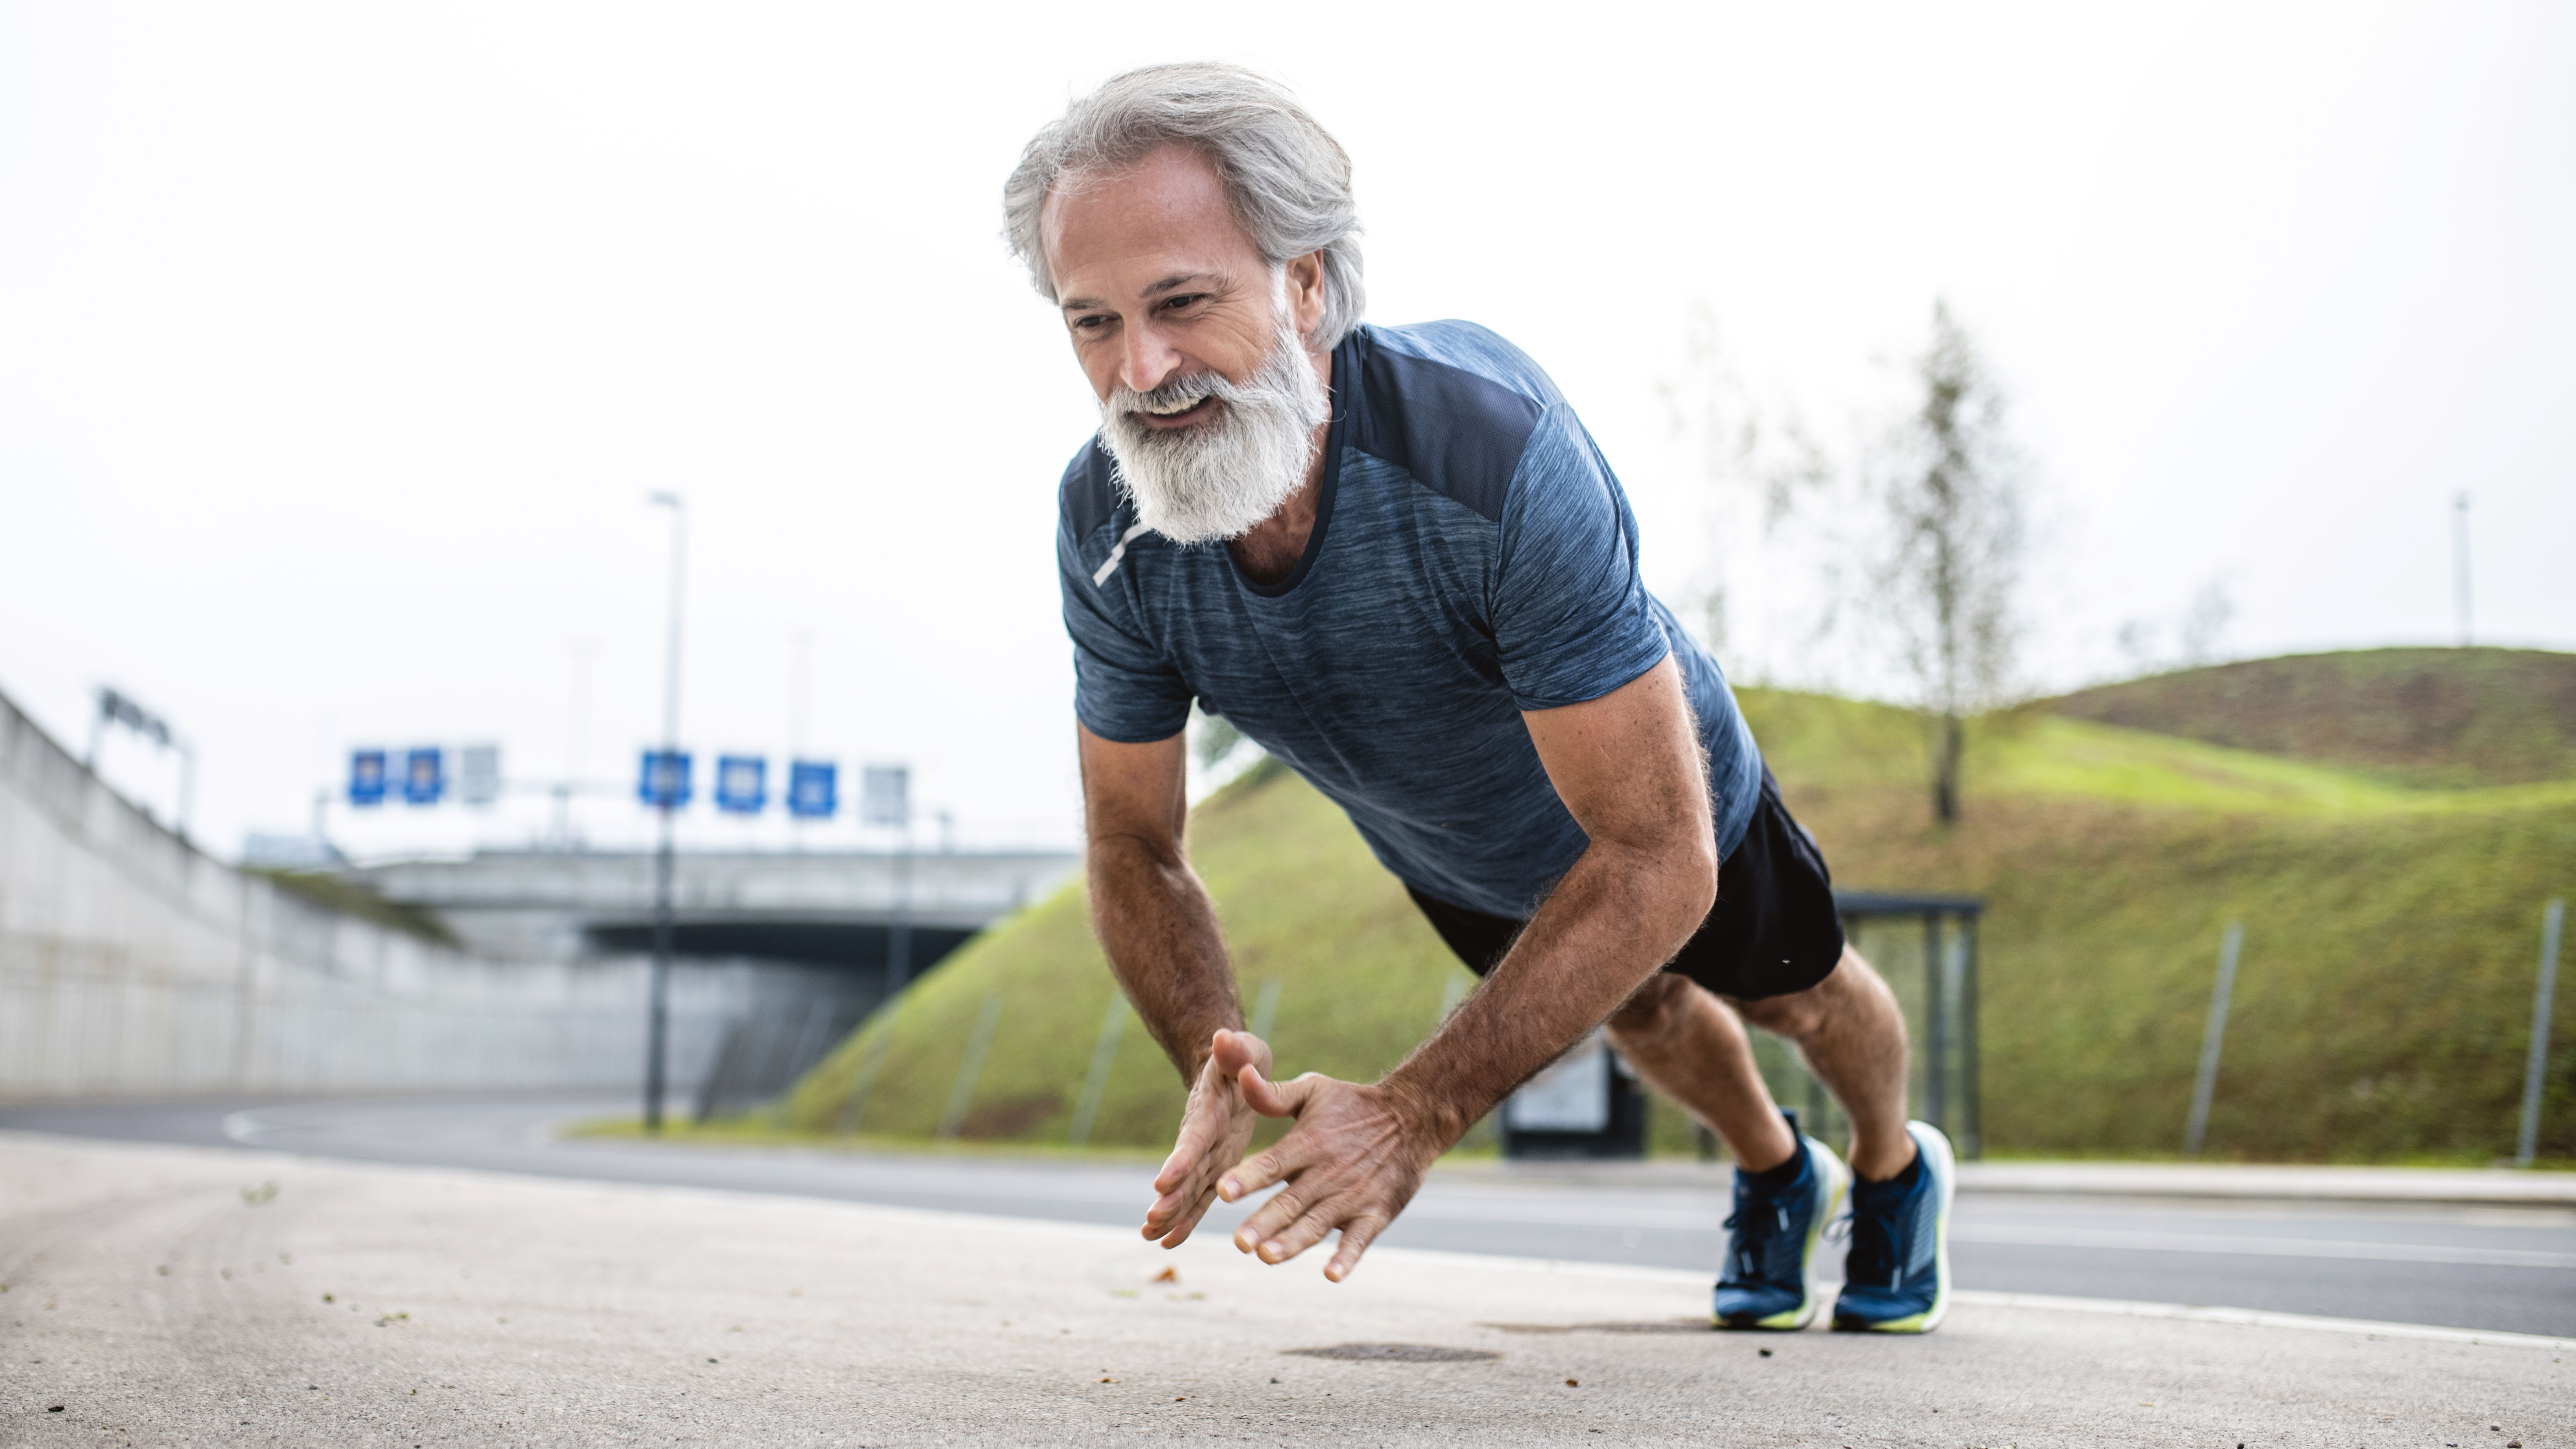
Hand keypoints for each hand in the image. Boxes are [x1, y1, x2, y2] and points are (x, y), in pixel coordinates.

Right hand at [1142, 1028, 1270, 1247]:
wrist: (1232, 1069)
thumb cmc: (1241, 1057)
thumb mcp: (1245, 1049)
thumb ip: (1235, 1049)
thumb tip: (1224, 1036)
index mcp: (1208, 1110)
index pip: (1194, 1137)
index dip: (1179, 1159)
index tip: (1162, 1182)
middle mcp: (1201, 1136)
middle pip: (1184, 1170)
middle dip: (1169, 1196)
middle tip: (1151, 1221)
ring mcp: (1206, 1154)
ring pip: (1188, 1188)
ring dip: (1170, 1212)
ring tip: (1149, 1236)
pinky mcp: (1216, 1167)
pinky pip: (1201, 1197)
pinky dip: (1187, 1218)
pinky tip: (1168, 1242)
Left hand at [1215, 1064, 1442, 1281]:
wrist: (1413, 1117)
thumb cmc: (1353, 1104)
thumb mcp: (1314, 1090)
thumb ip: (1273, 1094)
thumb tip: (1241, 1076)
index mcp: (1308, 1143)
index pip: (1272, 1163)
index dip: (1247, 1178)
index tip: (1221, 1191)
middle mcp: (1328, 1172)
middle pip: (1290, 1202)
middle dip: (1264, 1223)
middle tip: (1239, 1242)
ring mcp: (1353, 1196)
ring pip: (1317, 1224)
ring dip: (1293, 1242)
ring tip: (1268, 1257)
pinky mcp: (1376, 1214)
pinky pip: (1360, 1239)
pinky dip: (1347, 1257)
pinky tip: (1332, 1275)